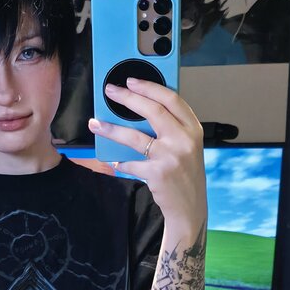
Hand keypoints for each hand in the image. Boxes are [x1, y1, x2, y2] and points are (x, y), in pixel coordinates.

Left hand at [88, 78, 206, 228]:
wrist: (190, 208)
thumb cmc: (186, 175)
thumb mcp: (187, 147)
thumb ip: (172, 129)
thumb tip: (140, 111)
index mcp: (193, 129)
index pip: (171, 99)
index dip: (149, 86)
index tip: (131, 81)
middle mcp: (185, 140)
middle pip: (152, 110)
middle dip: (127, 98)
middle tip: (110, 91)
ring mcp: (171, 156)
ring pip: (134, 136)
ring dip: (111, 129)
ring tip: (96, 123)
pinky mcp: (158, 173)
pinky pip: (131, 163)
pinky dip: (121, 163)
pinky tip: (115, 162)